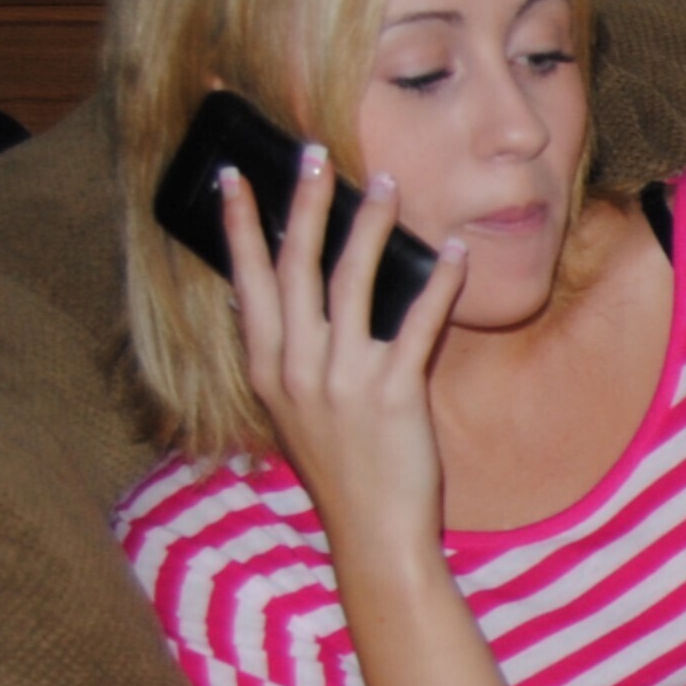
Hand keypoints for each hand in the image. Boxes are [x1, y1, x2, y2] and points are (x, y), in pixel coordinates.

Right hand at [224, 145, 468, 562]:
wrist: (372, 533)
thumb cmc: (339, 471)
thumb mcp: (287, 413)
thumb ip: (276, 358)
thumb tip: (252, 304)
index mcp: (266, 367)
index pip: (246, 279)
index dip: (239, 224)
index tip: (233, 175)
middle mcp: (295, 366)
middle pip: (294, 265)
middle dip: (304, 202)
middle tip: (314, 152)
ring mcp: (342, 379)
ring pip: (352, 281)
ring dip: (371, 225)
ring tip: (387, 184)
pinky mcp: (393, 393)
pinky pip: (417, 323)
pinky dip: (438, 283)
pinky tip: (452, 252)